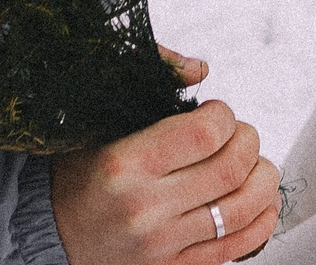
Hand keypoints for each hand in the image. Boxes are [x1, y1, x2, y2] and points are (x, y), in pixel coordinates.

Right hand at [51, 54, 279, 264]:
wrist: (53, 233)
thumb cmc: (83, 172)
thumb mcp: (104, 121)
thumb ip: (152, 85)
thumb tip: (202, 68)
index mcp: (126, 163)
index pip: (206, 132)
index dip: (225, 115)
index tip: (216, 113)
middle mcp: (145, 208)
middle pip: (232, 168)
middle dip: (249, 142)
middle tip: (238, 136)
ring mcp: (162, 245)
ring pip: (244, 208)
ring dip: (263, 179)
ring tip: (254, 165)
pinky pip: (238, 247)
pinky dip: (262, 220)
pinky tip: (261, 201)